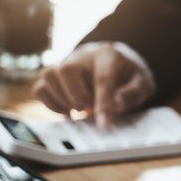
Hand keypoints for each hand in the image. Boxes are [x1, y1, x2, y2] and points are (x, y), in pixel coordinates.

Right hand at [32, 43, 153, 126]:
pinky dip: (50, 104)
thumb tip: (117, 103)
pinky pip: (40, 89)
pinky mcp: (54, 78)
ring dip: (60, 99)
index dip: (102, 102)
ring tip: (77, 111)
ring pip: (47, 76)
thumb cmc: (126, 77)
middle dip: (76, 96)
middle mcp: (82, 57)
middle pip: (65, 70)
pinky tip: (67, 112)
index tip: (104, 123)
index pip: (102, 78)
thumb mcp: (140, 84)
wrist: (113, 65)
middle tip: (87, 108)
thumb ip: (132, 93)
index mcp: (108, 57)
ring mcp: (64, 65)